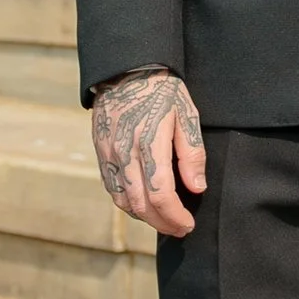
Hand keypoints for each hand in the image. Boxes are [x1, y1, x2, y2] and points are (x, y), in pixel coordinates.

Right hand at [92, 69, 206, 236]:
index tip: (188, 224)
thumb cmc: (162, 91)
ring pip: (123, 201)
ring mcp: (109, 154)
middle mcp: (124, 153)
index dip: (175, 217)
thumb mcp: (186, 114)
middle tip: (179, 228)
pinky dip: (128, 203)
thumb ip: (192, 153)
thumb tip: (196, 188)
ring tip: (164, 219)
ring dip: (144, 216)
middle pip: (140, 205)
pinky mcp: (101, 153)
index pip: (161, 195)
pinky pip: (112, 188)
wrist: (126, 70)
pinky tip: (144, 204)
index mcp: (149, 143)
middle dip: (161, 223)